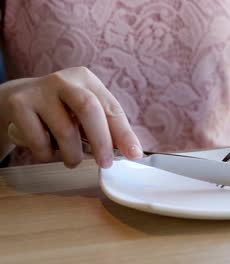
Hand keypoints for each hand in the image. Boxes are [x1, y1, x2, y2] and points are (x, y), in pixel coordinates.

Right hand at [0, 67, 142, 167]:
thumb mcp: (82, 113)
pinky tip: (47, 152)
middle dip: (101, 141)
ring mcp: (40, 90)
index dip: (124, 133)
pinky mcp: (19, 104)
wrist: (15, 100)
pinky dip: (46, 154)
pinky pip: (38, 140)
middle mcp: (64, 81)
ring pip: (65, 129)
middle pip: (89, 109)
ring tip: (72, 161)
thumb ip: (105, 128)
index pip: (111, 108)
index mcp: (87, 80)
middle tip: (104, 163)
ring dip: (72, 154)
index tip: (134, 154)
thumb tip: (131, 153)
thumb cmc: (60, 111)